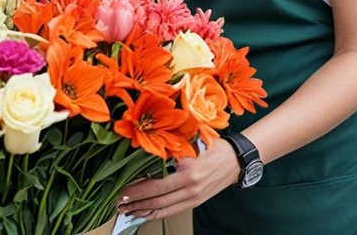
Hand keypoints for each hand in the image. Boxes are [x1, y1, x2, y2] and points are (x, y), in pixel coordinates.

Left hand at [117, 138, 239, 220]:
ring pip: (164, 210)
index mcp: (188, 170)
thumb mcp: (193, 141)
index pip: (156, 184)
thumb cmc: (215, 146)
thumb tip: (146, 148)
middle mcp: (190, 187)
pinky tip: (146, 213)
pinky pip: (172, 211)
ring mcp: (193, 197)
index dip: (138, 189)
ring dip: (143, 212)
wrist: (237, 160)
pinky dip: (157, 214)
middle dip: (136, 203)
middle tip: (119, 203)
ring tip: (128, 212)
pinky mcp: (196, 202)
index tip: (123, 189)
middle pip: (157, 200)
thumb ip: (172, 146)